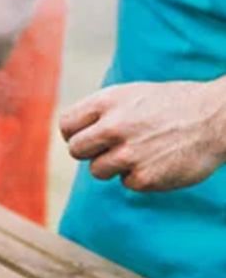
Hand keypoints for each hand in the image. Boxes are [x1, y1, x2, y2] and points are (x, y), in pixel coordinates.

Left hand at [61, 79, 225, 191]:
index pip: (66, 124)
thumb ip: (103, 112)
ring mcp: (128, 154)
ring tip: (138, 152)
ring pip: (98, 170)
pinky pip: (127, 183)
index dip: (73, 134)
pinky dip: (138, 177)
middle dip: (89, 152)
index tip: (83, 138)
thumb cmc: (172, 104)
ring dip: (113, 166)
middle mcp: (113, 127)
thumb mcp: (131, 94)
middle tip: (108, 149)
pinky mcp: (145, 178)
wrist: (213, 118)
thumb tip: (76, 132)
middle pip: (76, 150)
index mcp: (107, 101)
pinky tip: (157, 161)